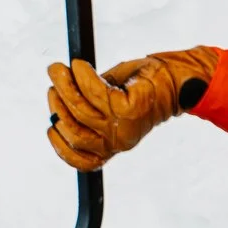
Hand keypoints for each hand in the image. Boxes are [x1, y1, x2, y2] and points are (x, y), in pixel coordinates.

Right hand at [44, 47, 220, 170]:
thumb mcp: (111, 105)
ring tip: (61, 67)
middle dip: (57, 104)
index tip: (52, 124)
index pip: (82, 162)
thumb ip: (87, 109)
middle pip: (74, 132)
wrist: (176, 78)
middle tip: (54, 80)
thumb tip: (56, 98)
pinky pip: (94, 92)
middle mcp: (119, 140)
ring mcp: (125, 125)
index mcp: (114, 145)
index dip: (60, 146)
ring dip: (65, 84)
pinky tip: (79, 65)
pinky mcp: (130, 107)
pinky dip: (82, 76)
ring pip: (81, 109)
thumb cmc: (140, 88)